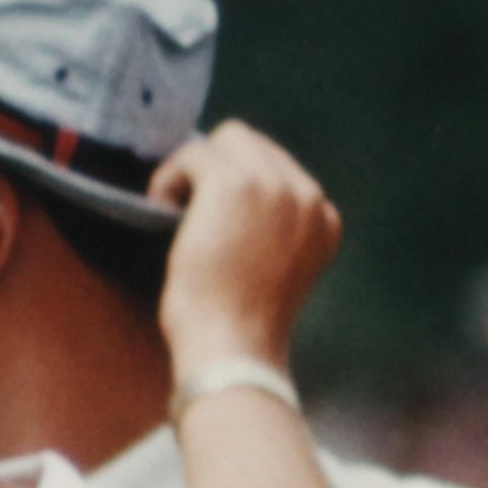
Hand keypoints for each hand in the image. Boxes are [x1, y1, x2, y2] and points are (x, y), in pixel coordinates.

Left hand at [151, 121, 346, 374]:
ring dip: (194, 170)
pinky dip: (170, 178)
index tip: (217, 218)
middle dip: (218, 169)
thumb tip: (226, 185)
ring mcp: (274, 185)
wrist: (233, 346)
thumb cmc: (242, 323)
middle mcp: (307, 196)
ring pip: (224, 141)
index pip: (279, 169)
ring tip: (178, 209)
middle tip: (192, 212)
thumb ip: (273, 227)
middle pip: (252, 144)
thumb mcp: (276, 268)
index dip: (241, 187)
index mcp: (324, 219)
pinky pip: (191, 154)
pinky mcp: (233, 182)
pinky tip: (163, 209)